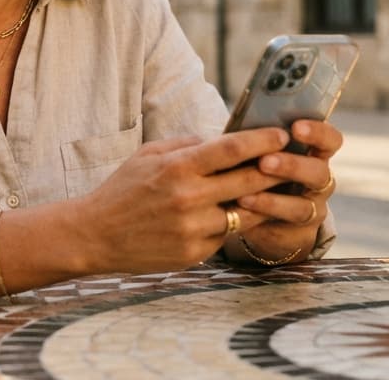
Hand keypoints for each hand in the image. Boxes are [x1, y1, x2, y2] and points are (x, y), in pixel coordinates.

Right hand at [74, 127, 293, 274]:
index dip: (261, 140)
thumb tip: (221, 140)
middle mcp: (189, 198)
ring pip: (245, 213)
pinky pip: (225, 235)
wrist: (95, 234)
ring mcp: (193, 228)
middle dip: (275, 170)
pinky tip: (232, 215)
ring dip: (260, 201)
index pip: (231, 149)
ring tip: (274, 190)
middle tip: (293, 161)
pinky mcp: (194, 253)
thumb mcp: (149, 154)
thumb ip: (186, 144)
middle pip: (249, 181)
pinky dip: (231, 224)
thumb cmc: (123, 189)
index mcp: (178, 167)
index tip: (281, 135)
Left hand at [232, 119, 342, 262]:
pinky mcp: (300, 233)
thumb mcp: (261, 151)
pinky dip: (263, 218)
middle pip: (319, 173)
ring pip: (303, 206)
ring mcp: (312, 208)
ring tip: (245, 193)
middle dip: (292, 166)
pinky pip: (285, 228)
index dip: (318, 133)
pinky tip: (243, 209)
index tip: (296, 127)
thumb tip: (239, 128)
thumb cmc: (259, 168)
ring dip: (274, 200)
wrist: (260, 211)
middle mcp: (319, 181)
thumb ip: (260, 141)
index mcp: (315, 153)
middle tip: (265, 162)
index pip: (330, 140)